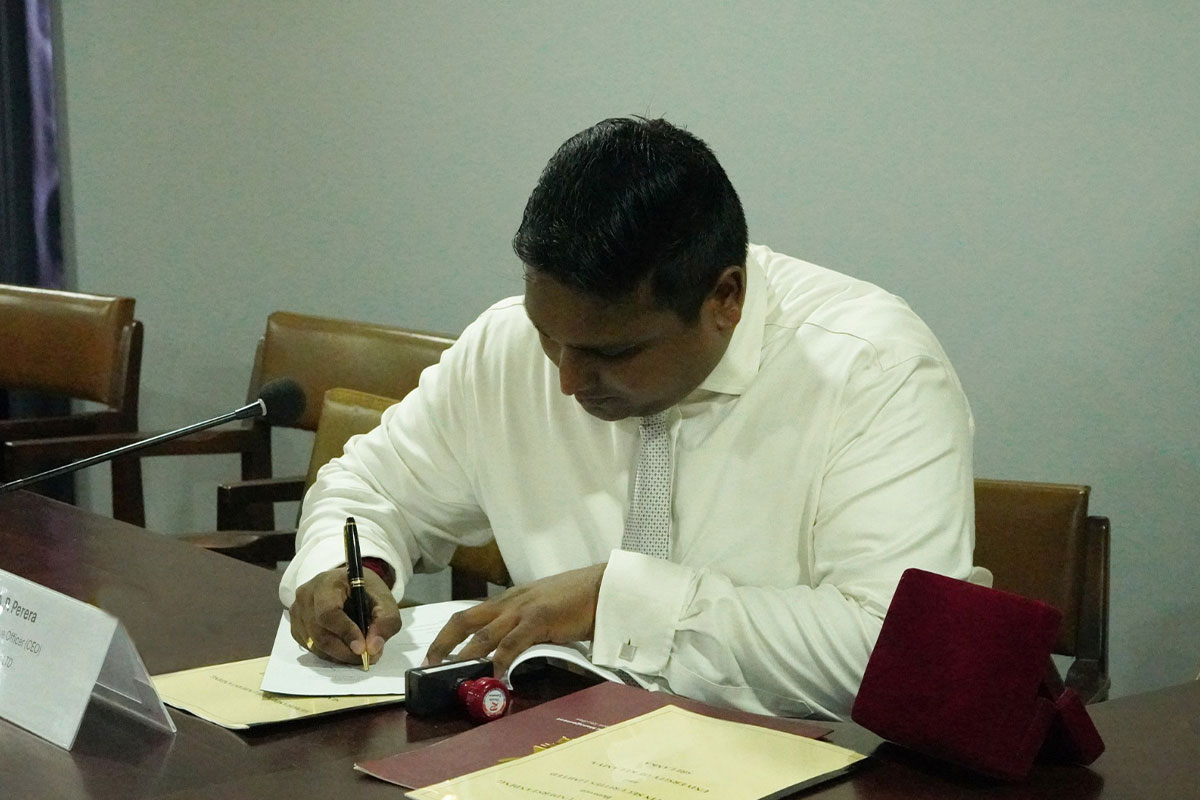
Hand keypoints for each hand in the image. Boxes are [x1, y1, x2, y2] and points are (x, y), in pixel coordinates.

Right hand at [290, 567, 401, 664]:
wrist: (349, 585)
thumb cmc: (366, 591)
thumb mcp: (385, 600)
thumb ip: (385, 621)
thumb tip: (372, 648)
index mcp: (327, 582)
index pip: (328, 611)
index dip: (345, 632)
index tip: (362, 648)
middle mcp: (306, 595)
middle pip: (319, 632)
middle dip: (344, 651)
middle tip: (366, 657)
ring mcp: (297, 611)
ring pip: (315, 644)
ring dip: (339, 655)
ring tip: (359, 653)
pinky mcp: (296, 626)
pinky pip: (311, 648)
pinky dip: (329, 654)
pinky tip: (344, 649)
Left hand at [424, 563, 606, 677]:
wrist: (602, 587)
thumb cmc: (577, 600)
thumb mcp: (541, 610)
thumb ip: (523, 627)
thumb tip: (509, 653)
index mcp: (508, 600)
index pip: (469, 616)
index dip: (447, 635)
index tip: (434, 653)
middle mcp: (509, 603)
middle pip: (463, 621)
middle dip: (442, 643)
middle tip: (429, 664)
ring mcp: (522, 610)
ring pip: (483, 635)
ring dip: (465, 656)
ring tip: (452, 675)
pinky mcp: (538, 620)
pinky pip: (512, 644)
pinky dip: (500, 661)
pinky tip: (496, 676)